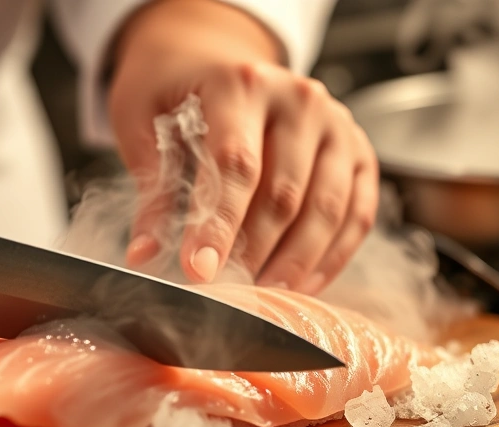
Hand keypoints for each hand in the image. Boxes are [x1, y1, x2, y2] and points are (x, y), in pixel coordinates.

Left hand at [109, 0, 377, 293]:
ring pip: (325, 210)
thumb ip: (151, 189)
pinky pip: (355, 215)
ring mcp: (336, 124)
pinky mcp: (358, 151)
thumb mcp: (141, 121)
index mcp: (241, 83)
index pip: (235, 164)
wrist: (212, 55)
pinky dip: (329, 258)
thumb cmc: (175, 89)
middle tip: (226, 296)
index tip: (199, 271)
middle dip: (253, 254)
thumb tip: (145, 255)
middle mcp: (298, 98)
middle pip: (283, 193)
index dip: (218, 225)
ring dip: (293, 264)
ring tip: (262, 299)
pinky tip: (301, 285)